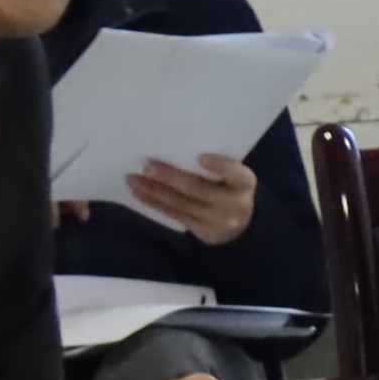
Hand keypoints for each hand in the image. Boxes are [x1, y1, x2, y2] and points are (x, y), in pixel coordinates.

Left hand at [123, 152, 255, 246]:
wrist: (240, 225)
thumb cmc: (230, 188)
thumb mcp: (233, 177)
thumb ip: (216, 166)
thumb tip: (175, 148)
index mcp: (245, 183)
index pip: (236, 173)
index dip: (220, 166)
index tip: (200, 156)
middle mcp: (234, 203)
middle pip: (199, 189)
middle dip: (170, 177)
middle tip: (147, 165)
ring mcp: (217, 220)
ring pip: (181, 203)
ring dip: (154, 190)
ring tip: (133, 178)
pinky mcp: (200, 231)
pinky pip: (173, 214)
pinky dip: (153, 203)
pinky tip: (139, 193)